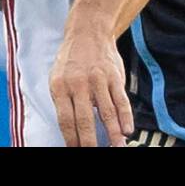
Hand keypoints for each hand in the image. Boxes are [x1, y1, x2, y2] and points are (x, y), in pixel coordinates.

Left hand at [49, 20, 134, 146]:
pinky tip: (127, 130)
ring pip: (106, 112)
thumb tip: (72, 131)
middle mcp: (78, 83)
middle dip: (89, 142)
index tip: (76, 150)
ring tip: (117, 148)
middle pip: (85, 120)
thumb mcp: (57, 78)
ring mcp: (98, 79)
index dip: (71, 139)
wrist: (88, 32)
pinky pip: (121, 100)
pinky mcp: (114, 76)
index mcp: (60, 86)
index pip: (65, 120)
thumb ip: (64, 102)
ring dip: (112, 134)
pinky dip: (125, 117)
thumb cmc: (71, 61)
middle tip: (93, 153)